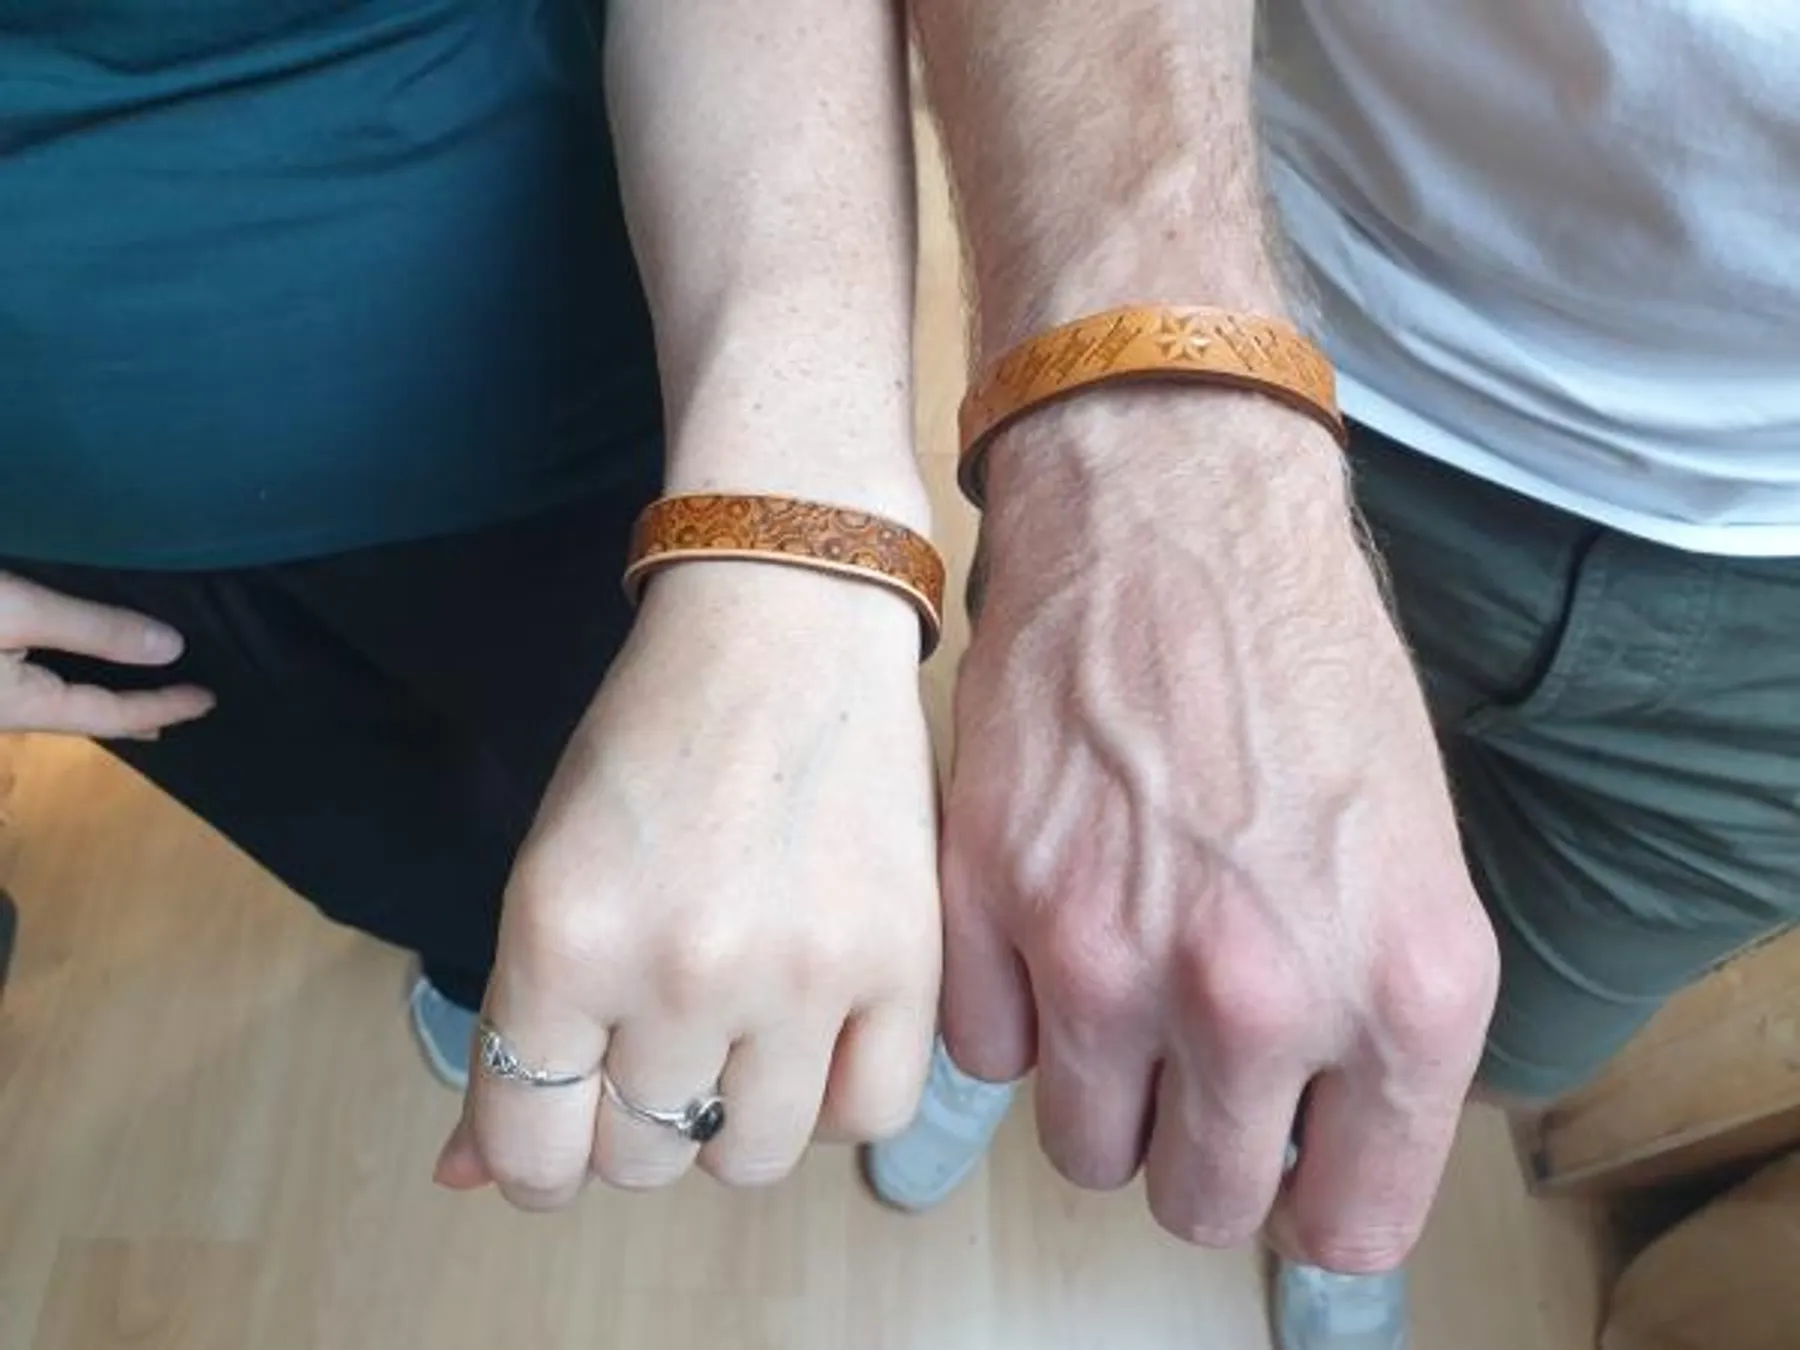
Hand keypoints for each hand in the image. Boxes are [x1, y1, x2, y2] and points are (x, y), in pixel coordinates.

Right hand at [0, 572, 214, 737]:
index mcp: (25, 706)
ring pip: (63, 702)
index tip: (210, 700)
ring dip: (106, 699)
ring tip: (144, 698)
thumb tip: (172, 649)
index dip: (165, 706)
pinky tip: (78, 668)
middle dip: (137, 714)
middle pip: (88, 717)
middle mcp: (7, 710)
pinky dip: (78, 678)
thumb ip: (94, 630)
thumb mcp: (20, 611)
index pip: (114, 715)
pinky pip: (43, 681)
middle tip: (184, 711)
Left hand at [436, 562, 940, 1206]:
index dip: (534, 1160)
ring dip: (732, 1119)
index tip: (561, 1130)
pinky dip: (832, 1100)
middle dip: (636, 1122)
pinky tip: (814, 1036)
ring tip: (739, 1035)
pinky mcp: (903, 958)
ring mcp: (801, 970)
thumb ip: (512, 1026)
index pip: (527, 1149)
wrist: (785, 628)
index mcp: (563, 939)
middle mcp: (679, 970)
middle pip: (641, 1159)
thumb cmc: (651, 743)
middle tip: (655, 1043)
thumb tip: (465, 1176)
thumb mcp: (548, 871)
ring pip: (750, 1159)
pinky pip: (866, 1117)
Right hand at [941, 393, 1498, 1272]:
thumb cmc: (1303, 663)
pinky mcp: (989, 902)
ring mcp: (1106, 953)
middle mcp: (1256, 994)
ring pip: (1086, 1148)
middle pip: (1201, 1202)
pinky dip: (1017, 1012)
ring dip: (1105, 1089)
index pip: (1354, 1218)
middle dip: (1203, 1149)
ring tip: (1120, 987)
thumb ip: (1379, 1022)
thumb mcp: (1418, 854)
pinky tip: (1048, 926)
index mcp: (1399, 987)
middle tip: (1196, 1069)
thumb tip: (1319, 1138)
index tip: (1291, 1161)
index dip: (1319, 1194)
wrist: (1173, 516)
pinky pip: (990, 1053)